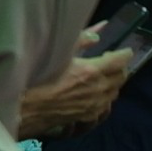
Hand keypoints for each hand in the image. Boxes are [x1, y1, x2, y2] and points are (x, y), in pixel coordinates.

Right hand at [17, 47, 132, 139]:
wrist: (27, 107)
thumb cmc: (39, 77)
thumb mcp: (59, 52)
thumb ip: (81, 40)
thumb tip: (98, 34)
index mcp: (92, 71)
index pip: (120, 61)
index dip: (125, 54)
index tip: (125, 51)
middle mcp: (98, 89)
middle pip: (121, 77)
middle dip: (120, 68)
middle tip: (112, 62)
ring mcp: (95, 105)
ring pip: (115, 93)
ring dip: (113, 83)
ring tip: (104, 77)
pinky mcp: (89, 116)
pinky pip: (106, 107)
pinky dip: (105, 98)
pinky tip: (97, 95)